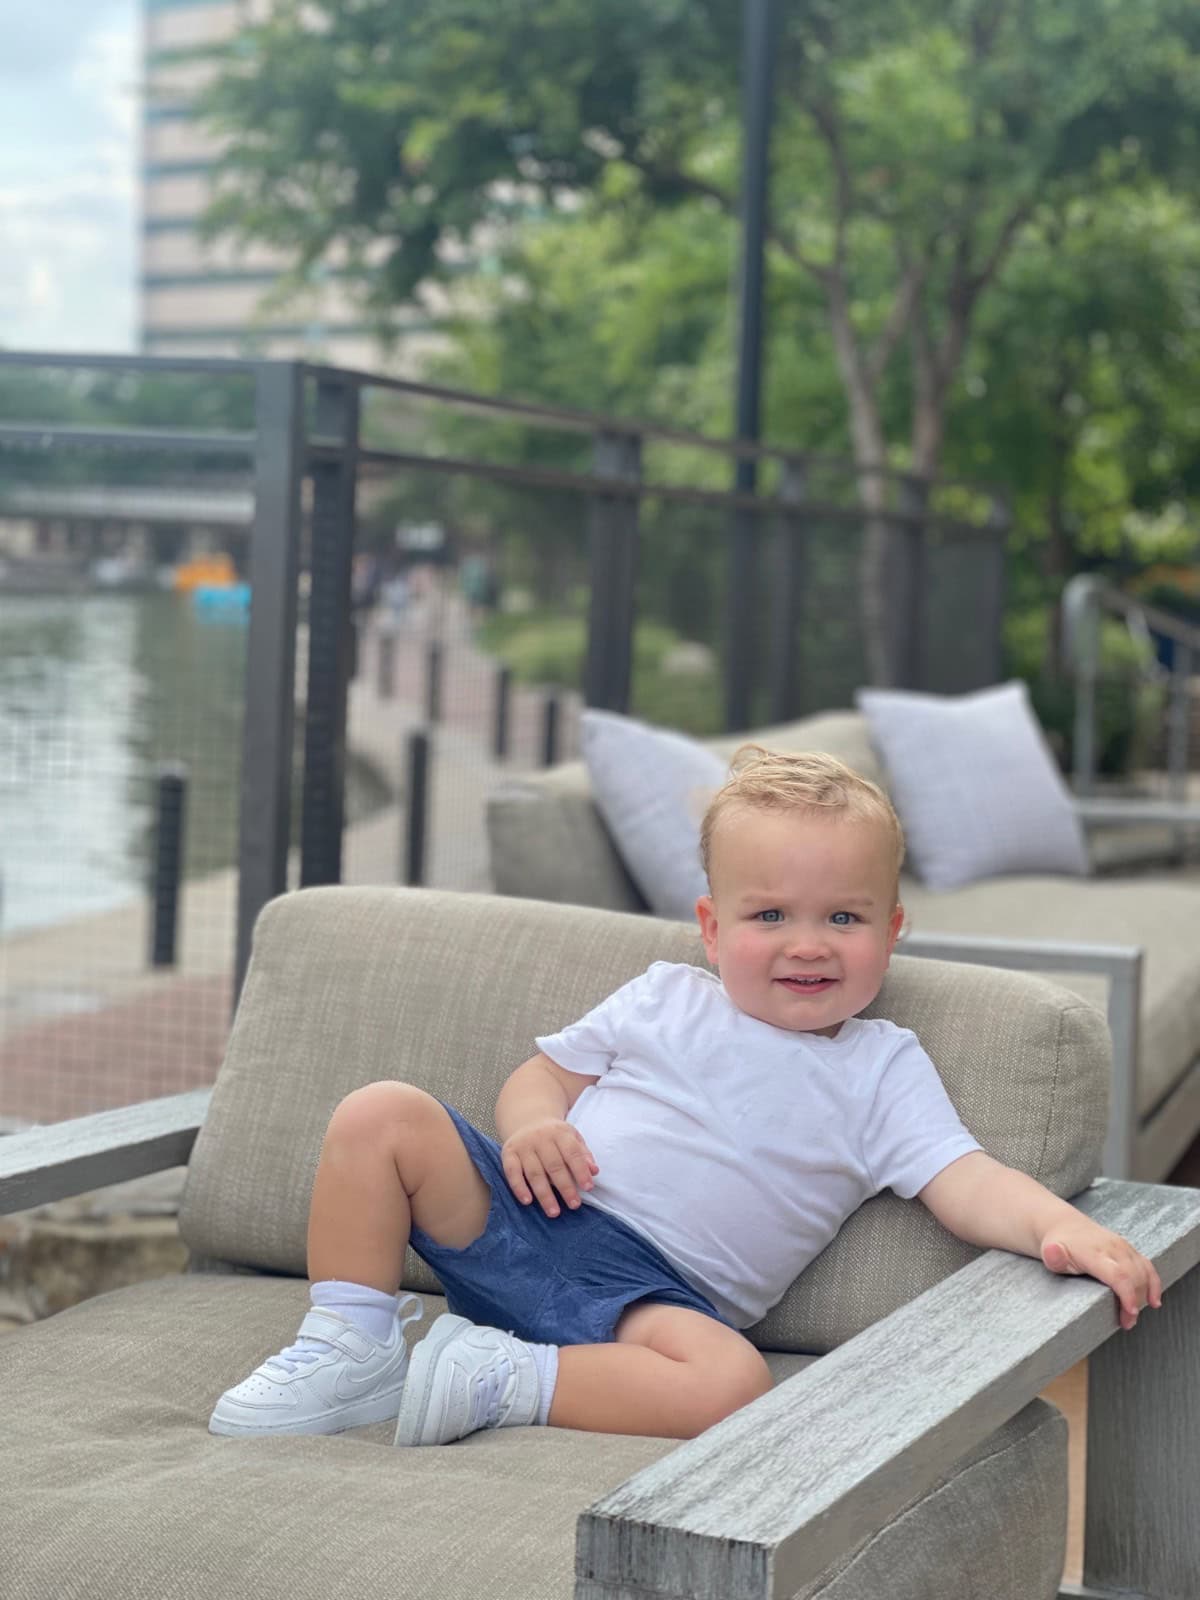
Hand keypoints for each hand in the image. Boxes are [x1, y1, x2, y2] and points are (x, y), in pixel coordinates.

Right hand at [501, 1118, 598, 1217]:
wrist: (528, 1119)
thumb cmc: (555, 1135)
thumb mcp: (572, 1137)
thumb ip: (583, 1154)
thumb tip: (594, 1172)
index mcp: (560, 1133)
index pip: (572, 1153)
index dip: (580, 1171)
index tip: (588, 1188)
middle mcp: (541, 1138)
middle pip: (554, 1165)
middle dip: (565, 1187)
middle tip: (574, 1205)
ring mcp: (523, 1145)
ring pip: (534, 1172)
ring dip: (544, 1194)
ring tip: (554, 1212)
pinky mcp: (508, 1153)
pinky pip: (512, 1172)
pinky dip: (519, 1187)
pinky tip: (527, 1201)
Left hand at [1041, 1217, 1162, 1330]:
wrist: (1064, 1227)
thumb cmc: (1058, 1245)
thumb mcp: (1050, 1252)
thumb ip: (1053, 1256)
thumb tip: (1053, 1252)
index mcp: (1094, 1251)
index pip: (1118, 1274)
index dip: (1128, 1294)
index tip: (1130, 1312)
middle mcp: (1112, 1247)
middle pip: (1134, 1277)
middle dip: (1135, 1302)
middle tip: (1126, 1323)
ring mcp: (1123, 1247)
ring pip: (1144, 1273)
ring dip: (1144, 1296)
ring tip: (1132, 1316)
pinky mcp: (1129, 1249)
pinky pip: (1147, 1266)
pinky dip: (1154, 1284)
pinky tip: (1154, 1301)